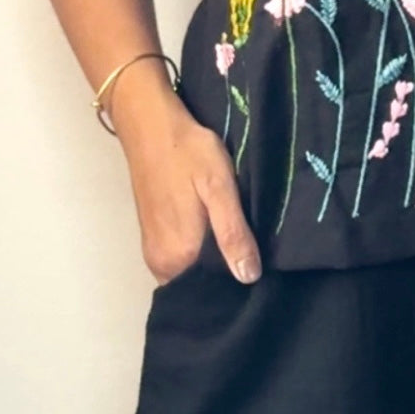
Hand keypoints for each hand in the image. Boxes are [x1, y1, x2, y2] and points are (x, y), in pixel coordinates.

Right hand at [121, 96, 262, 286]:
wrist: (150, 125)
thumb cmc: (189, 152)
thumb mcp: (219, 187)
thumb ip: (233, 234)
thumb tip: (249, 278)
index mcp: (179, 258)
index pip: (216, 288)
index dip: (240, 279)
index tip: (263, 268)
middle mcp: (162, 264)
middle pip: (201, 282)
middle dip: (226, 272)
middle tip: (254, 250)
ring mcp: (153, 251)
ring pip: (191, 269)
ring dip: (212, 260)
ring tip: (240, 241)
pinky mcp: (152, 236)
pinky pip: (181, 257)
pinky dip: (198, 251)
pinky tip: (217, 231)